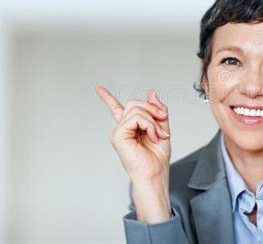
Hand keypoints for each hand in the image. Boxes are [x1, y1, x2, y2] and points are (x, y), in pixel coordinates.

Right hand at [95, 85, 171, 222]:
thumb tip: (152, 93)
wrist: (155, 174)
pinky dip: (148, 124)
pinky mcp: (118, 136)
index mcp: (130, 127)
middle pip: (134, 104)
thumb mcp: (162, 129)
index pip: (116, 109)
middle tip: (164, 118)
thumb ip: (157, 112)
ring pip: (136, 109)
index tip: (98, 87)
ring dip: (152, 120)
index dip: (107, 97)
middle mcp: (122, 128)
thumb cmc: (157, 158)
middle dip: (152, 108)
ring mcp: (119, 132)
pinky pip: (136, 118)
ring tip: (157, 134)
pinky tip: (151, 136)